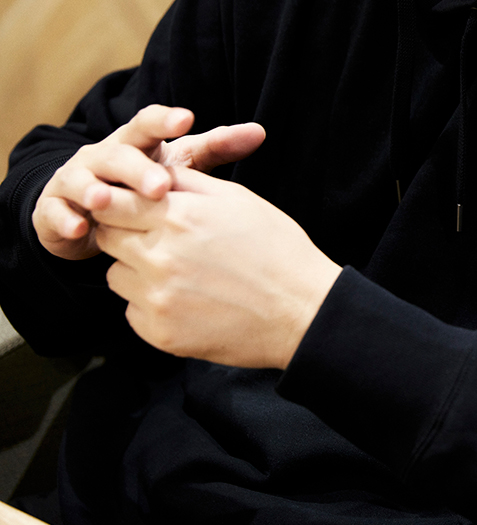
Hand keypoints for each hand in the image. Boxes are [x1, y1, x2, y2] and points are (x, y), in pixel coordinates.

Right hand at [32, 104, 265, 259]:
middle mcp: (105, 155)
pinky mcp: (56, 208)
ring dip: (94, 189)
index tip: (187, 119)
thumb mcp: (181, 166)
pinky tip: (80, 228)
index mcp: (137, 143)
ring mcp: (76, 179)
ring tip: (105, 201)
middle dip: (136, 168)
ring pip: (83, 179)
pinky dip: (67, 218)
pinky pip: (57, 211)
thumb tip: (260, 131)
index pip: (148, 124)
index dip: (165, 121)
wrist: (94, 212)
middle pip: (118, 153)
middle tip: (159, 185)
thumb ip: (216, 147)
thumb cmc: (147, 185)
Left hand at [92, 166, 341, 368]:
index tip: (129, 209)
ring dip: (136, 272)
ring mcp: (158, 298)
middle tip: (158, 241)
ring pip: (116, 276)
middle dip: (125, 235)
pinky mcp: (161, 333)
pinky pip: (132, 312)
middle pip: (107, 237)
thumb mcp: (240, 201)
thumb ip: (188, 184)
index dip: (117, 203)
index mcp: (179, 216)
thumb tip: (152, 173)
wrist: (304, 312)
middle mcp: (160, 256)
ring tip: (179, 275)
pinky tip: (188, 302)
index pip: (112, 201)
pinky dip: (152, 306)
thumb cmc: (279, 251)